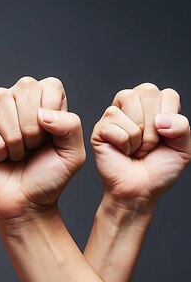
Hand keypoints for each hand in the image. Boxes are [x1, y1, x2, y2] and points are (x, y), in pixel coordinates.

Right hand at [0, 77, 85, 219]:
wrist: (25, 202)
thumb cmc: (48, 178)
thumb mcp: (73, 154)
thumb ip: (71, 126)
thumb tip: (42, 113)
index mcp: (44, 101)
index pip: (49, 86)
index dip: (51, 114)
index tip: (50, 137)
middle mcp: (18, 101)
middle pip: (24, 88)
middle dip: (32, 125)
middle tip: (32, 146)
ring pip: (0, 103)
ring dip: (13, 138)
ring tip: (17, 152)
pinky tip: (0, 157)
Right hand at [91, 84, 190, 203]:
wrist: (139, 190)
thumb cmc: (159, 170)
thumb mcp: (183, 148)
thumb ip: (182, 127)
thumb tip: (161, 119)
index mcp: (155, 105)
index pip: (168, 94)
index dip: (170, 117)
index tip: (166, 137)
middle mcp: (133, 105)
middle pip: (147, 91)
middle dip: (154, 125)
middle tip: (150, 145)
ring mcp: (114, 115)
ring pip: (129, 104)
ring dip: (138, 135)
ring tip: (136, 148)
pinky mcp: (100, 128)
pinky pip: (116, 127)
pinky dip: (124, 144)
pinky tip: (122, 151)